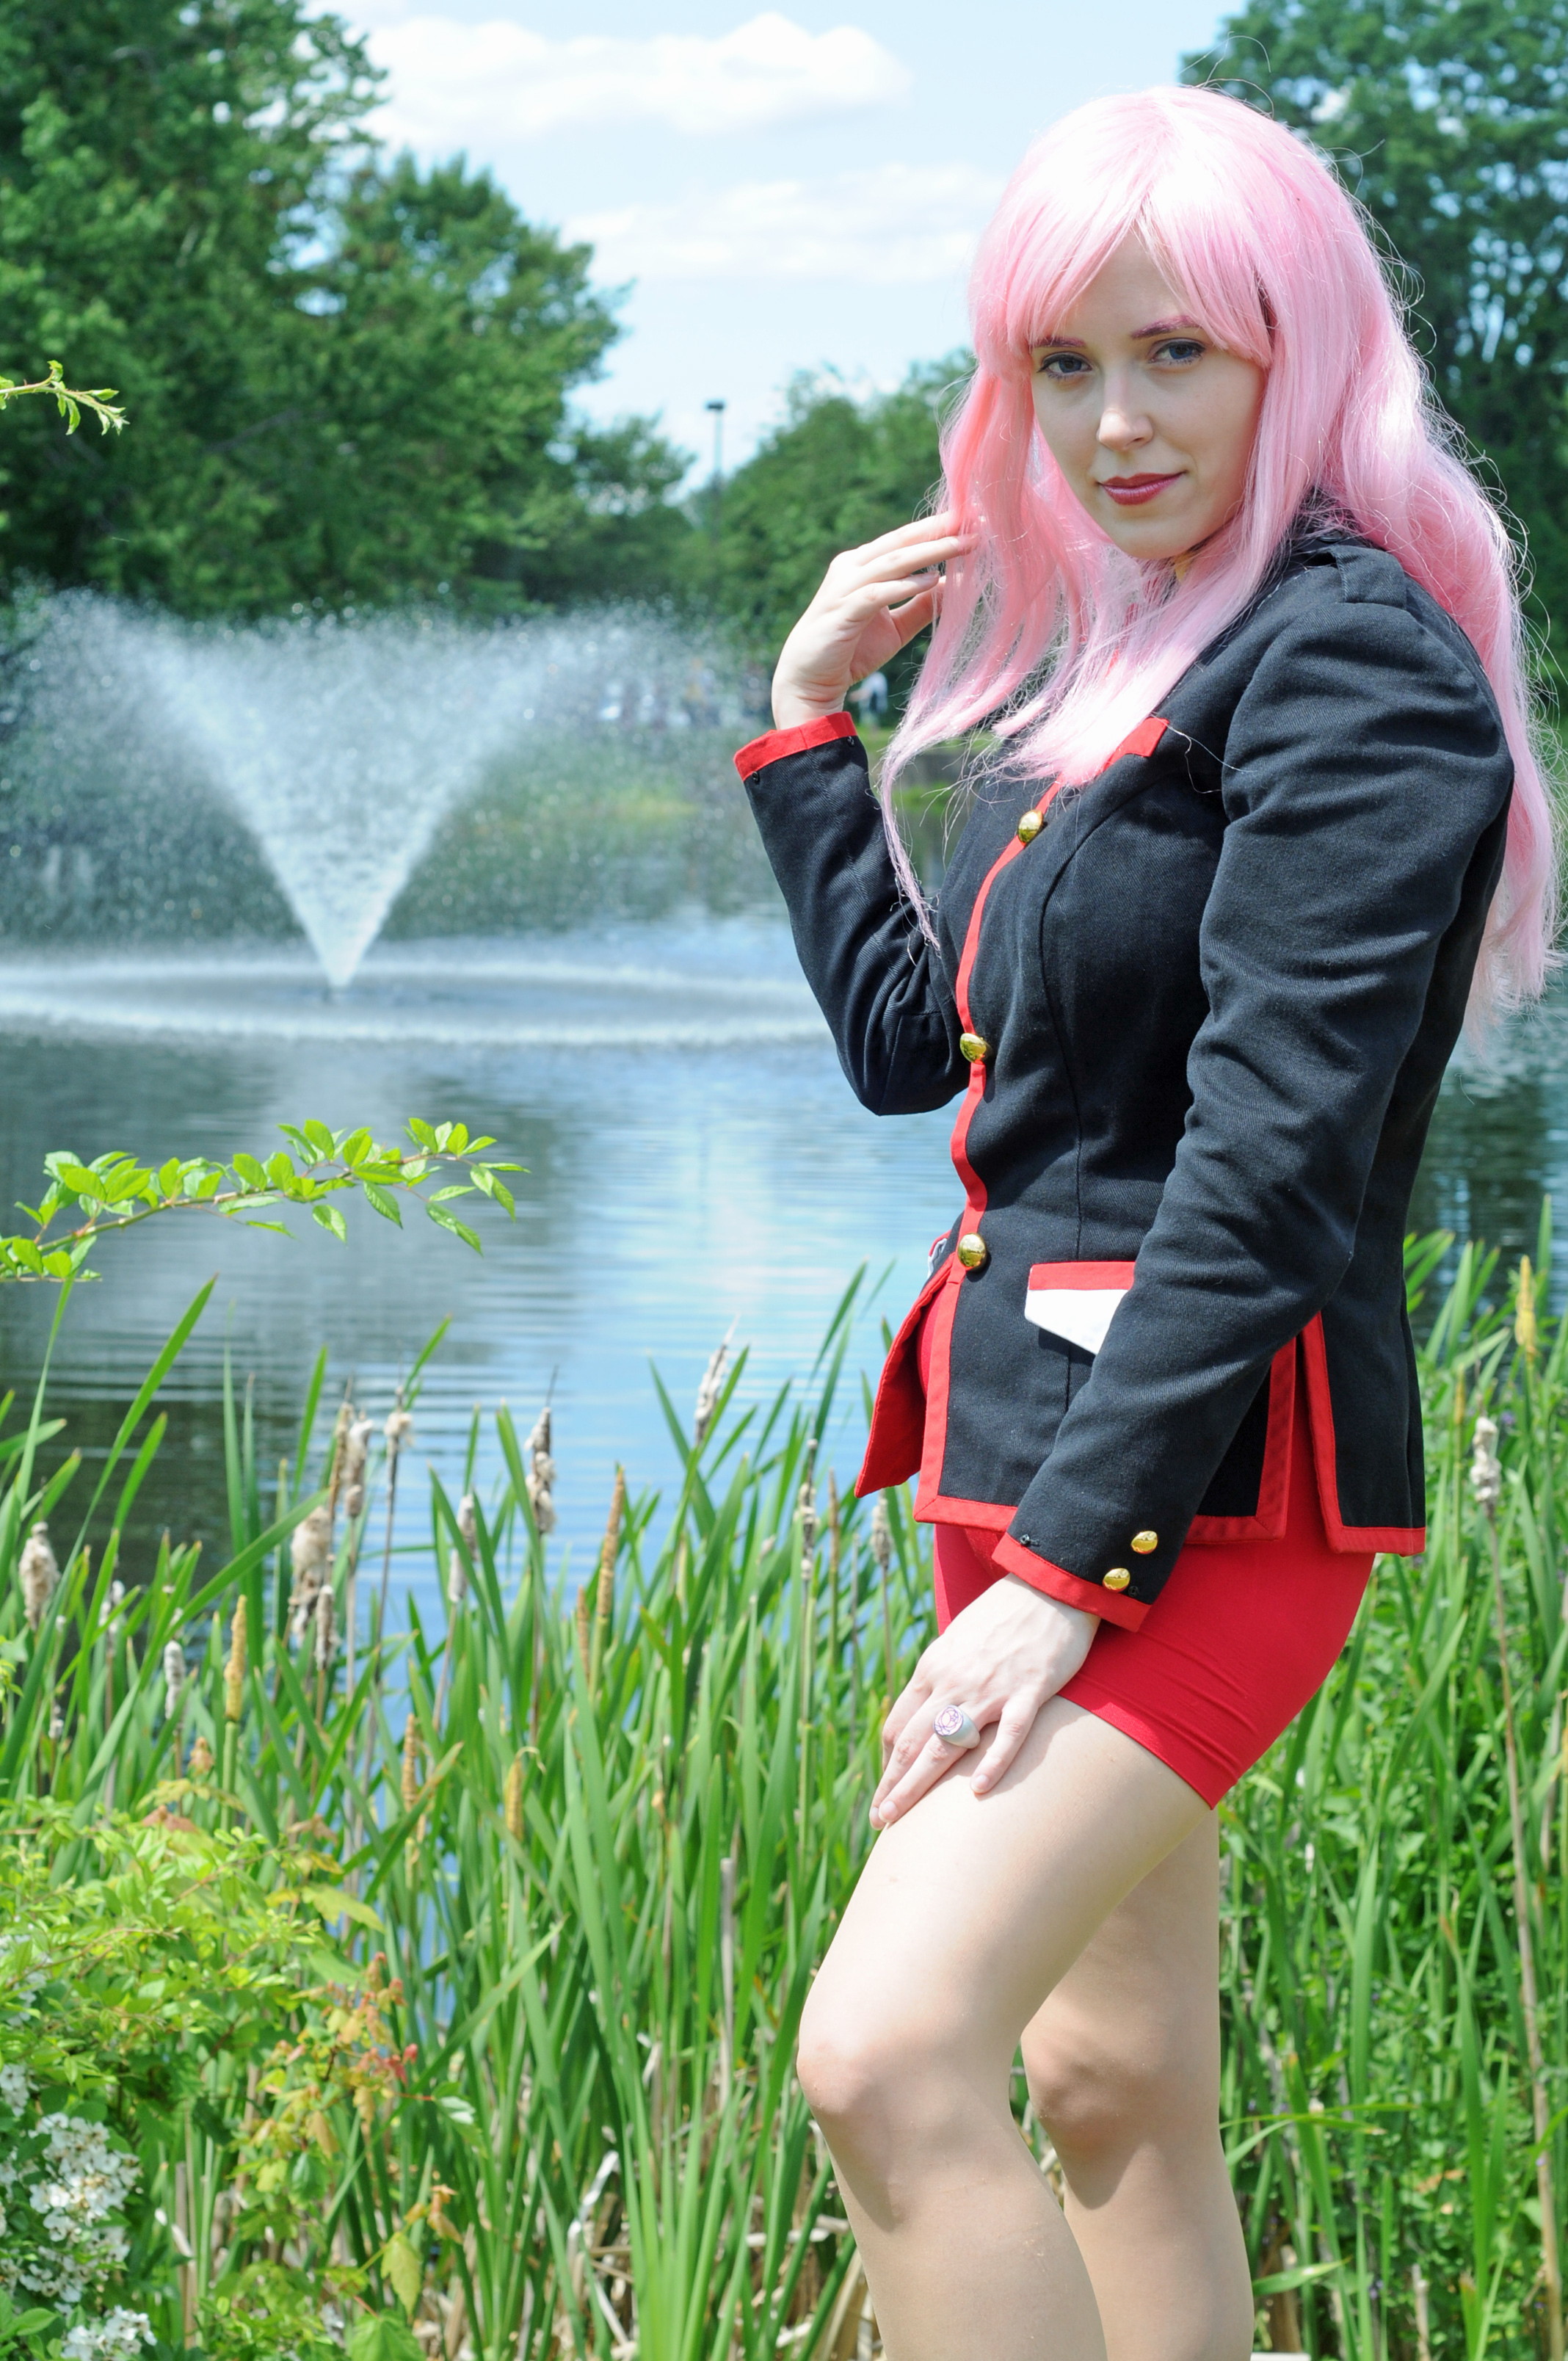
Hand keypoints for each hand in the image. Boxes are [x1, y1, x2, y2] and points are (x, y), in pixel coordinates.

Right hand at [771, 513, 975, 727]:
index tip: (970, 518)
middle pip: (901, 542)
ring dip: (930, 553)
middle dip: (937, 530)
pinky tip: (931, 581)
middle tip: (972, 519)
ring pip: (893, 562)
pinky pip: (878, 593)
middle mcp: (852, 568)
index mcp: (863, 565)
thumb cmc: (852, 650)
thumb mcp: (896, 627)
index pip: (904, 540)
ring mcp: (845, 587)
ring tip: (962, 545)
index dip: (936, 528)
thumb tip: (957, 586)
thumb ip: (922, 606)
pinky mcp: (842, 611)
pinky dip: (905, 586)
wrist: (809, 679)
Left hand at [869, 1575, 1097, 1828]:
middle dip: (891, 1784)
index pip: (899, 1725)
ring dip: (917, 1785)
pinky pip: (1008, 1734)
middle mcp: (953, 1680)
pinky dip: (992, 1764)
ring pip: (945, 1744)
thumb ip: (943, 1675)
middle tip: (878, 1820)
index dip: (888, 1762)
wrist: (1050, 1583)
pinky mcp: (1029, 1689)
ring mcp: (990, 1687)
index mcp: (933, 1668)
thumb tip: (930, 1709)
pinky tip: (975, 1792)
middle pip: (911, 1742)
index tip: (885, 1789)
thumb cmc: (1005, 1613)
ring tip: (899, 1819)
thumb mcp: (959, 1640)